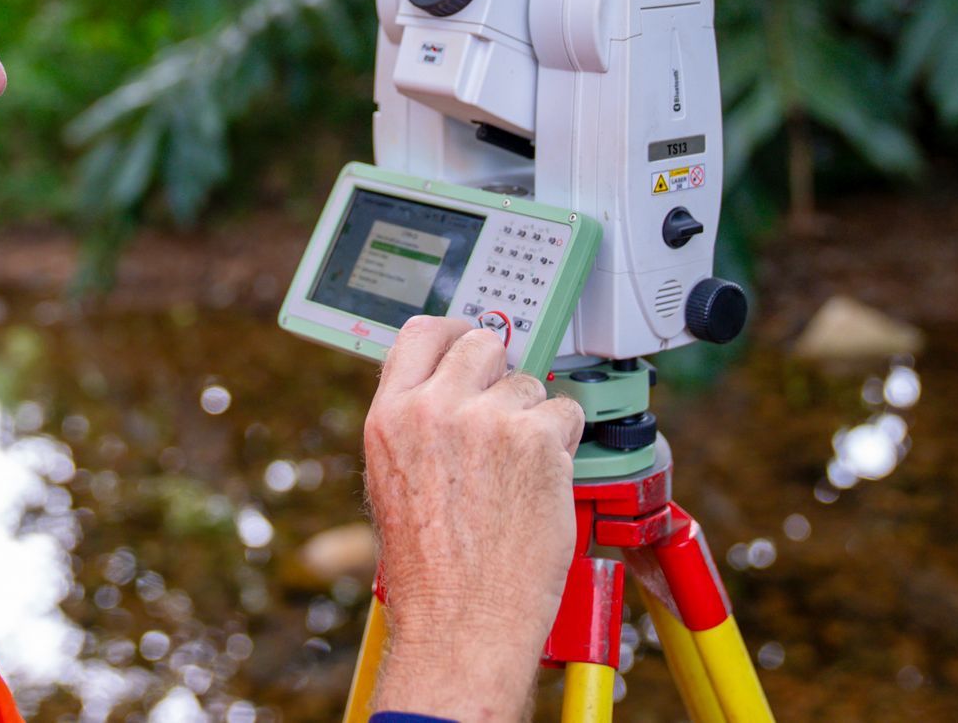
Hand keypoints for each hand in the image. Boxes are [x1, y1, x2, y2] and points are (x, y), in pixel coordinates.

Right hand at [362, 317, 585, 721]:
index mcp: (391, 417)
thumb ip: (420, 426)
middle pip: (483, 344)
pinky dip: (565, 444)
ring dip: (535, 421)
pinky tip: (543, 484)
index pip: (422, 332)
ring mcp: (488, 420)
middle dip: (502, 375)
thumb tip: (454, 390)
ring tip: (519, 477)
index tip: (471, 343)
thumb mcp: (394, 483)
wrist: (462, 625)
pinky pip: (566, 415)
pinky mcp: (537, 439)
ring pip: (531, 385)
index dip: (454, 333)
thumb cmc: (431, 575)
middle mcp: (435, 409)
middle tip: (508, 417)